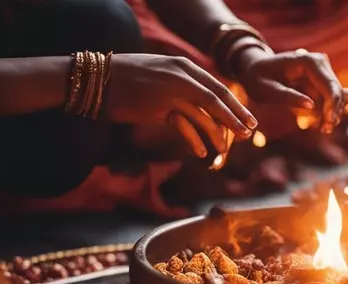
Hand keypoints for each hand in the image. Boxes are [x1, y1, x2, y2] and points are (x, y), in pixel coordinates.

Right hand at [104, 54, 256, 157]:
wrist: (98, 78)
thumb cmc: (130, 79)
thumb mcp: (162, 75)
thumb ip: (183, 85)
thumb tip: (204, 104)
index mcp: (185, 66)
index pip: (218, 87)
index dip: (236, 105)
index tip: (249, 119)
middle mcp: (182, 75)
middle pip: (218, 99)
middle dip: (236, 118)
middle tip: (249, 133)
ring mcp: (172, 90)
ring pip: (205, 114)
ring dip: (218, 134)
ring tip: (225, 150)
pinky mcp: (159, 107)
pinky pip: (185, 126)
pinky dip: (195, 140)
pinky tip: (201, 152)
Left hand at [236, 48, 347, 133]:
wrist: (256, 70)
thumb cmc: (258, 79)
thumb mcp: (266, 90)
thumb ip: (287, 96)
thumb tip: (310, 105)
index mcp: (308, 62)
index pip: (330, 85)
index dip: (332, 106)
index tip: (327, 124)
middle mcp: (320, 62)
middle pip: (337, 91)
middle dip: (334, 112)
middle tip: (325, 131)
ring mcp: (322, 71)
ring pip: (338, 96)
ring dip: (333, 114)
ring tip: (323, 129)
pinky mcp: (321, 81)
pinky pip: (330, 99)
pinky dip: (328, 112)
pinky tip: (321, 124)